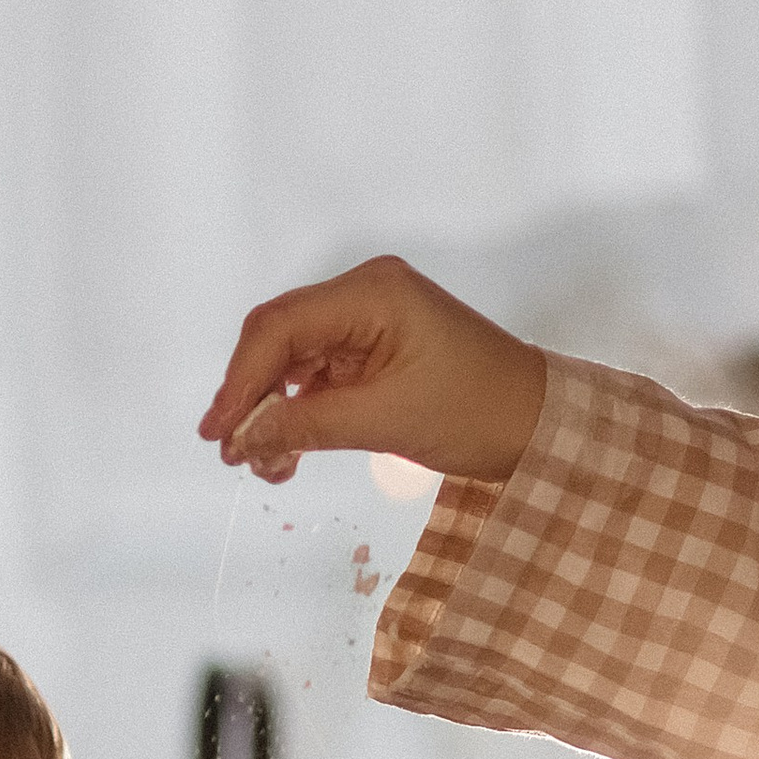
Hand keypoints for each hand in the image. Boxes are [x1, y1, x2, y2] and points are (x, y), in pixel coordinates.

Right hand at [198, 253, 547, 488]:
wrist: (541, 424)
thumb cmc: (479, 413)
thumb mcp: (387, 422)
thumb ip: (306, 425)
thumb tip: (239, 439)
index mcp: (373, 293)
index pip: (281, 327)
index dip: (240, 380)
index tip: (217, 432)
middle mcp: (364, 294)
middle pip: (278, 338)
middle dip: (251, 396)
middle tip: (233, 452)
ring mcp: (367, 319)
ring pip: (291, 360)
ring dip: (273, 411)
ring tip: (266, 464)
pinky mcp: (371, 347)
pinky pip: (316, 375)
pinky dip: (299, 412)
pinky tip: (288, 452)